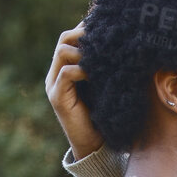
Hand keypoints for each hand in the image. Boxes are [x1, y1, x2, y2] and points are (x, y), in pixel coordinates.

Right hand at [45, 24, 102, 159]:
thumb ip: (104, 67)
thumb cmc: (104, 116)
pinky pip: (67, 73)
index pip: (71, 37)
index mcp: (66, 68)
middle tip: (105, 40)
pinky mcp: (57, 97)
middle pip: (65, 39)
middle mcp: (56, 73)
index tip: (108, 29)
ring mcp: (54, 84)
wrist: (94, 146)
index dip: (87, 29)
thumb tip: (123, 45)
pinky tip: (97, 74)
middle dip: (84, 34)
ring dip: (84, 50)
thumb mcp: (105, 85)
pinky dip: (82, 69)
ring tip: (101, 58)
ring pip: (63, 51)